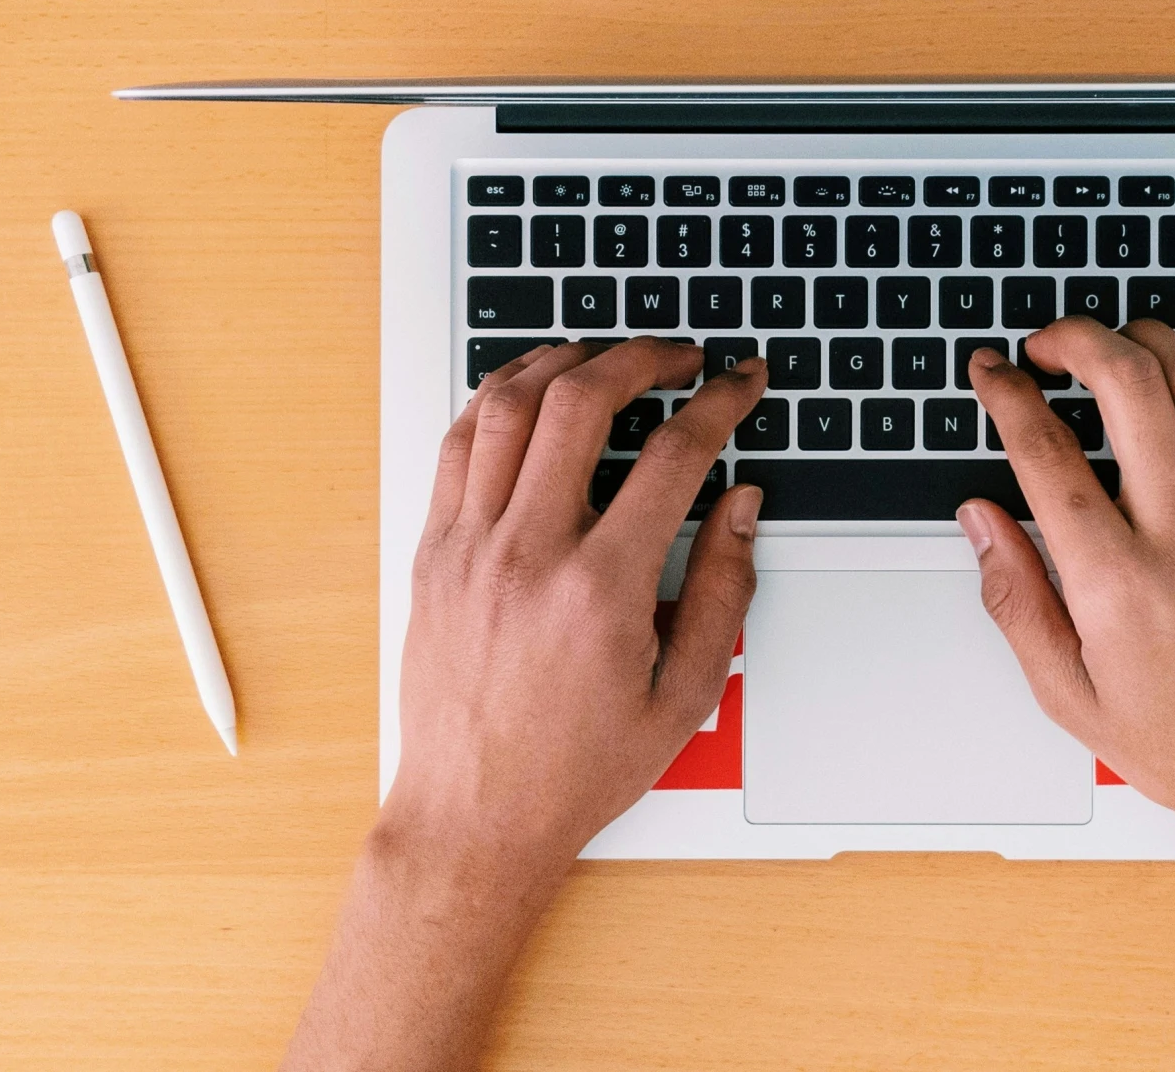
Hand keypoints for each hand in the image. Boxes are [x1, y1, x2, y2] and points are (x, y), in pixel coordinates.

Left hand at [285, 338, 766, 1071]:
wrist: (474, 818)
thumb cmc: (575, 769)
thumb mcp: (684, 696)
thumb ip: (722, 590)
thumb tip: (742, 506)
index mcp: (600, 590)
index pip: (673, 456)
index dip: (720, 404)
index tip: (739, 384)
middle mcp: (527, 555)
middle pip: (582, 401)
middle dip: (642, 356)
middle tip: (678, 356)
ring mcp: (469, 547)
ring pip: (507, 405)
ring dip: (563, 361)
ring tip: (602, 357)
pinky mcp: (432, 553)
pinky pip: (456, 444)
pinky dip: (495, 401)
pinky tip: (529, 395)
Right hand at [956, 319, 1174, 862]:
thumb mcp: (1069, 693)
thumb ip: (1016, 598)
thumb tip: (981, 520)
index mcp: (1117, 583)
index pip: (1046, 453)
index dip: (1007, 394)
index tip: (991, 371)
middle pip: (1127, 385)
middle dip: (1075, 339)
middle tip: (1048, 344)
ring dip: (1148, 340)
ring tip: (1117, 347)